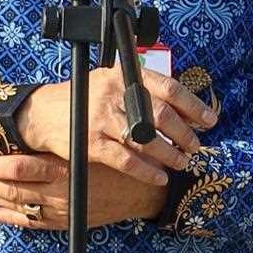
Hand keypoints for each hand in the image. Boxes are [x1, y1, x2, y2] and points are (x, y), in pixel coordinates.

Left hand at [0, 147, 183, 231]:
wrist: (147, 190)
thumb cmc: (119, 160)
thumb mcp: (93, 142)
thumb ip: (65, 139)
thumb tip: (34, 130)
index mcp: (66, 168)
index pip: (20, 168)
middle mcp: (61, 192)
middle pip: (13, 189)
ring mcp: (63, 211)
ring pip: (19, 207)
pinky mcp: (68, 222)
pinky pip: (34, 224)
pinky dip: (11, 220)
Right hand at [18, 66, 218, 179]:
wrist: (43, 113)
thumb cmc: (84, 97)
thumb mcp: (111, 81)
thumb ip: (141, 89)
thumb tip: (180, 106)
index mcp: (125, 75)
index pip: (169, 88)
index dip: (193, 106)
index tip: (210, 120)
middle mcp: (115, 94)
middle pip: (161, 116)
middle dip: (184, 135)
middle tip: (195, 145)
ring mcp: (102, 119)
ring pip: (146, 141)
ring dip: (169, 154)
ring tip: (181, 161)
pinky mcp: (92, 143)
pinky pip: (126, 161)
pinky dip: (146, 171)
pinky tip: (159, 177)